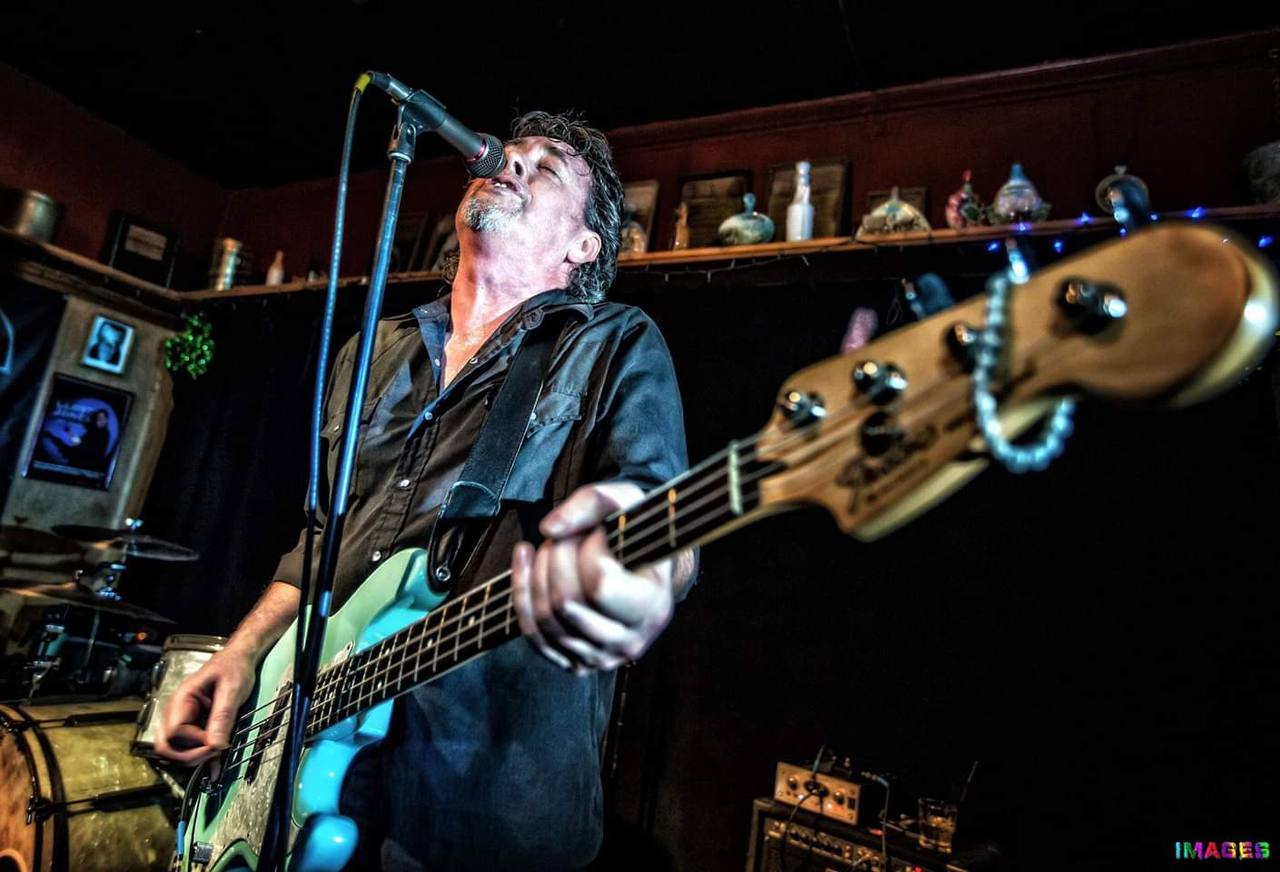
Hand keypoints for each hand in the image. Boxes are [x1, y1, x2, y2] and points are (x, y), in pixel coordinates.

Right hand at [154, 647, 255, 764]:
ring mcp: (184, 720)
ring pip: (176, 750)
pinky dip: (201, 758)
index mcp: (182, 699)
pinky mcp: (194, 726)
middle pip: (167, 746)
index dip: (193, 742)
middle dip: (188, 756)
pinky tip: (214, 767)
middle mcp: (177, 711)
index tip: (216, 742)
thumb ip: (223, 716)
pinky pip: (190, 747)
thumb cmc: (233, 666)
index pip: (174, 732)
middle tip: (214, 753)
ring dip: (195, 757)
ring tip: (218, 753)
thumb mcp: (232, 689)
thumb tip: (216, 744)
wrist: (238, 658)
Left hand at [511, 482, 674, 672]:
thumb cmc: (634, 532)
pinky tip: (525, 561)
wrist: (644, 565)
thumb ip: (589, 504)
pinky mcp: (579, 662)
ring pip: (546, 620)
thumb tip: (548, 529)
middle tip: (566, 536)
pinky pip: (535, 636)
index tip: (596, 531)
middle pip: (566, 604)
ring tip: (550, 546)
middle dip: (555, 558)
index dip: (586, 550)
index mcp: (653, 602)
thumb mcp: (624, 502)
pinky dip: (521, 594)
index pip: (599, 586)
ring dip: (536, 574)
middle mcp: (632, 639)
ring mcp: (604, 655)